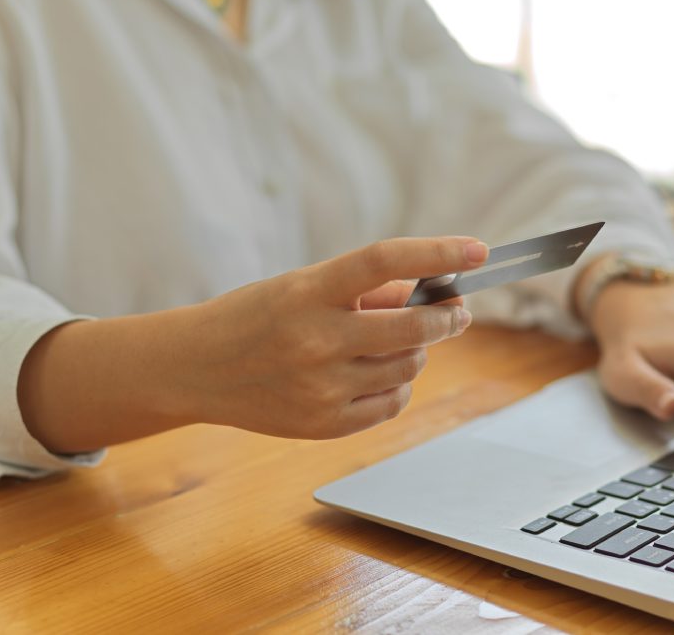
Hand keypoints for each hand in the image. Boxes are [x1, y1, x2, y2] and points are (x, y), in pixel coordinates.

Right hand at [179, 237, 486, 437]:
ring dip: (418, 349)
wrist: (196, 369)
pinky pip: (392, 402)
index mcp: (308, 292)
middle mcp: (317, 340)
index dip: (437, 251)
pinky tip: (377, 372)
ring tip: (397, 341)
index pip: (384, 261)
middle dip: (448, 317)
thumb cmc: (255, 317)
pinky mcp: (325, 424)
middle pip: (414, 327)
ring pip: (410, 366)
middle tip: (457, 310)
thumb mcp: (302, 285)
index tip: (477, 249)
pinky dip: (398, 385)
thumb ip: (365, 289)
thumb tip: (431, 288)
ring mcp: (322, 388)